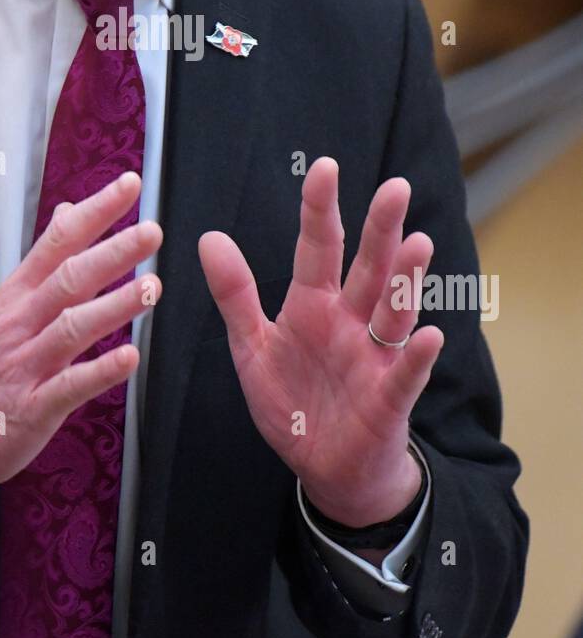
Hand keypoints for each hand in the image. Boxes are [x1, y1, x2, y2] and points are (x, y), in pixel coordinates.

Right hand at [0, 172, 160, 521]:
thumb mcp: (6, 303)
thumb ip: (45, 259)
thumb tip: (71, 211)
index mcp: (17, 295)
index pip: (59, 242)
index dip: (94, 212)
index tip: (128, 186)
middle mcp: (21, 323)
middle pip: (69, 278)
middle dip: (112, 252)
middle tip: (151, 231)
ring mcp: (25, 365)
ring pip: (71, 327)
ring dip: (113, 306)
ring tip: (151, 288)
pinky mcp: (31, 408)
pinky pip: (69, 387)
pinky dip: (99, 371)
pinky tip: (129, 358)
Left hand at [197, 157, 442, 526]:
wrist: (324, 468)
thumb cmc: (293, 401)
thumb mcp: (252, 348)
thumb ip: (235, 295)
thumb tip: (208, 238)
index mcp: (313, 305)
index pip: (318, 248)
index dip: (320, 210)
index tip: (325, 168)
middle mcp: (351, 321)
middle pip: (368, 268)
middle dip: (381, 230)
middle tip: (396, 187)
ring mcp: (374, 357)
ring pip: (393, 311)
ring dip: (405, 281)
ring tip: (417, 244)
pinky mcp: (389, 398)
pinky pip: (405, 374)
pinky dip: (417, 356)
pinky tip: (429, 335)